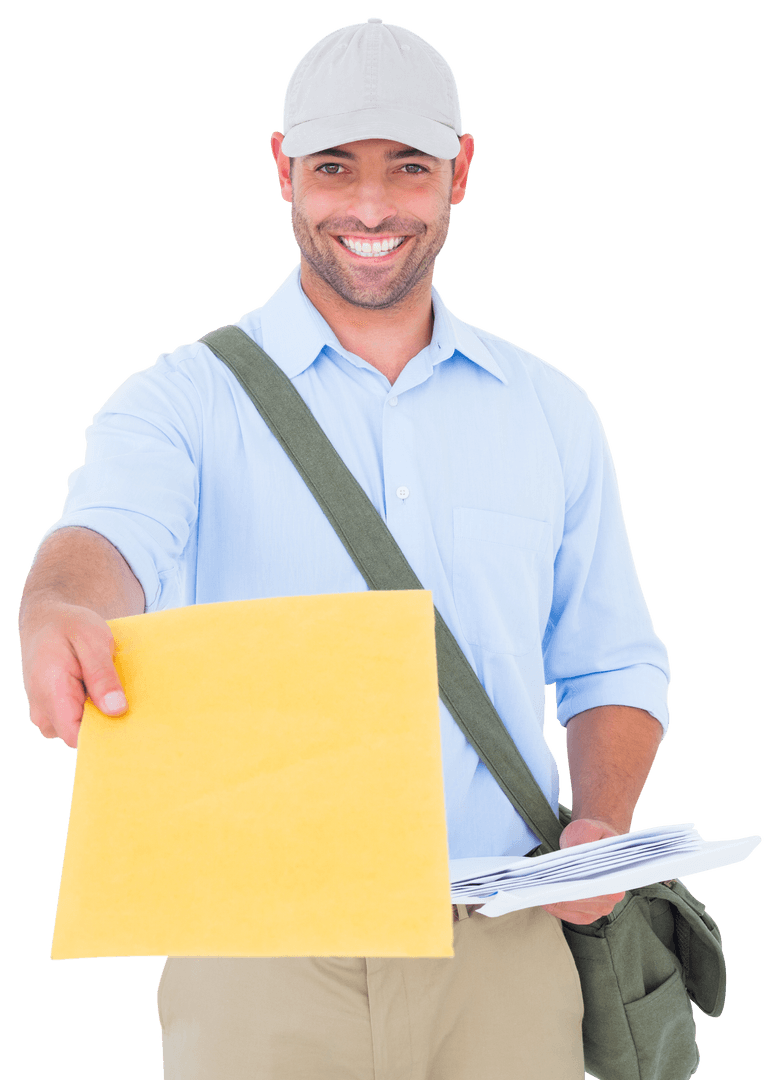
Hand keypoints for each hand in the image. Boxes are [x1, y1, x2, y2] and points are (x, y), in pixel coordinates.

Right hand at [20, 601, 127, 749]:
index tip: (130, 724)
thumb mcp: (93, 641)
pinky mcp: (51, 711)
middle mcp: (42, 710)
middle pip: (79, 736)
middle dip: (106, 723)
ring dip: (99, 715)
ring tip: (114, 690)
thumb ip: (102, 676)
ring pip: (78, 730)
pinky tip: (103, 692)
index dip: (104, 735)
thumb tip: (116, 710)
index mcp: (51, 692)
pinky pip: (75, 721)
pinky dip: (92, 710)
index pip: (76, 736)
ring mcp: (44, 713)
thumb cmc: (70, 626)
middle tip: (130, 701)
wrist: (46, 620)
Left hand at [541, 817, 625, 924]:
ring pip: (574, 911)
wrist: (596, 840)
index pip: (592, 887)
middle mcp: (613, 896)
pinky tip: (545, 899)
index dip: (571, 885)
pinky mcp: (590, 913)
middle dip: (559, 894)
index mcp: (618, 876)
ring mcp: (602, 907)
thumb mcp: (588, 828)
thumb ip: (583, 839)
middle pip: (581, 901)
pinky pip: (571, 916)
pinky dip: (557, 909)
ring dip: (556, 902)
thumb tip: (573, 853)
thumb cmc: (594, 835)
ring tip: (539, 890)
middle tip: (540, 886)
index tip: (552, 881)